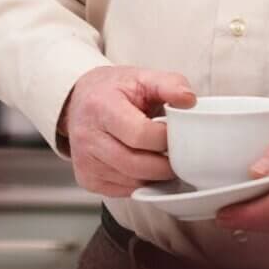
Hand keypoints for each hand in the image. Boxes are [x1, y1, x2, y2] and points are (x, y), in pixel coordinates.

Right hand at [61, 66, 195, 195]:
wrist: (78, 101)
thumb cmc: (113, 90)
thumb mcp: (141, 77)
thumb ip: (170, 84)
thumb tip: (189, 100)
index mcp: (102, 107)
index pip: (140, 134)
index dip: (165, 138)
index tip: (178, 133)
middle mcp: (88, 138)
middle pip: (136, 164)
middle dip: (165, 164)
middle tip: (181, 154)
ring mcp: (85, 162)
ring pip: (132, 182)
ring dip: (156, 176)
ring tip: (165, 159)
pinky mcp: (87, 180)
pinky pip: (124, 191)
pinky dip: (142, 183)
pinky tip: (148, 167)